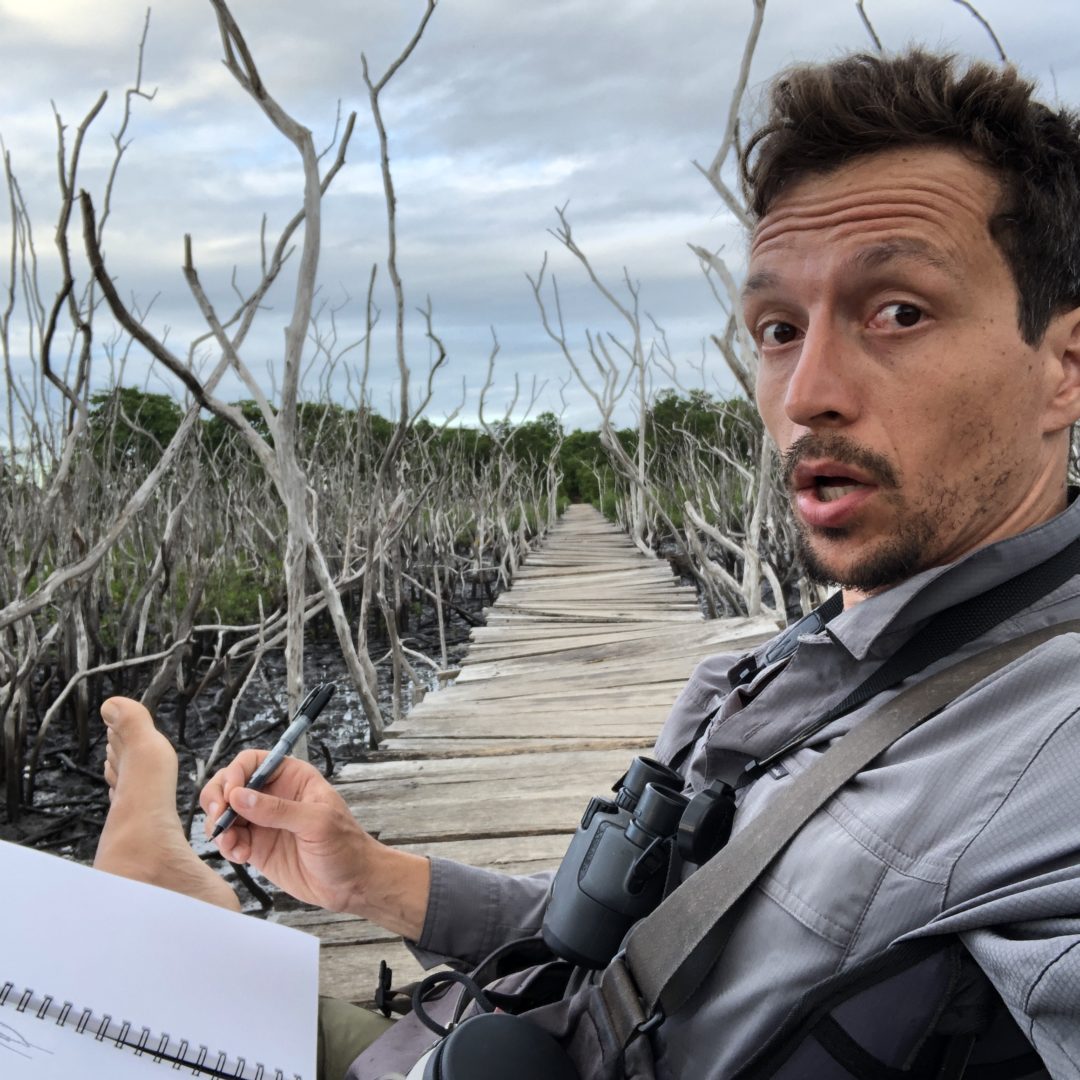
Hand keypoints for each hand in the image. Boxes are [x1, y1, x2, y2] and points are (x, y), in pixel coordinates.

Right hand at [200, 751, 429, 936]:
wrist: (352, 884)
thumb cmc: (346, 846)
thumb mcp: (317, 822)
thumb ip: (278, 810)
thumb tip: (239, 796)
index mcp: (292, 777)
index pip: (252, 762)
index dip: (235, 774)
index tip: (231, 796)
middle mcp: (273, 795)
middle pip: (229, 784)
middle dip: (217, 799)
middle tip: (219, 819)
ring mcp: (262, 821)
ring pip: (224, 812)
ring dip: (218, 826)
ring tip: (231, 844)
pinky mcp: (256, 846)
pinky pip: (229, 839)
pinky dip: (226, 846)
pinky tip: (239, 856)